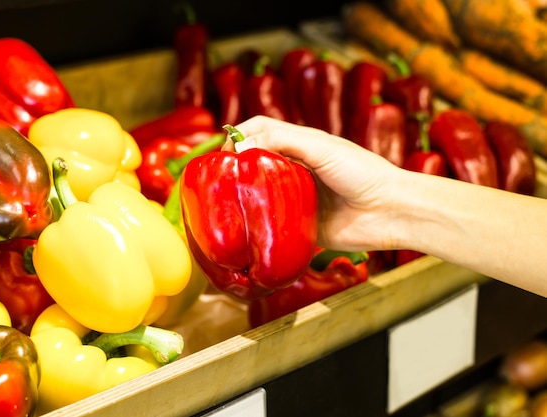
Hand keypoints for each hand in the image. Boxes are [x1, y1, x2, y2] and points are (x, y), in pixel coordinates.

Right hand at [223, 116, 404, 251]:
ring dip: (242, 196)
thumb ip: (283, 140)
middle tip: (218, 180)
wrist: (390, 212)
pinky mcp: (298, 225)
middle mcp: (294, 170)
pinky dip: (257, 223)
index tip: (224, 153)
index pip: (259, 132)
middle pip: (254, 163)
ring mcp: (295, 198)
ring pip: (259, 194)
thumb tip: (241, 145)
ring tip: (225, 203)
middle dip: (233, 167)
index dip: (238, 137)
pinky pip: (271, 224)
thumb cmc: (362, 172)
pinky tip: (246, 225)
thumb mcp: (321, 147)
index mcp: (299, 146)